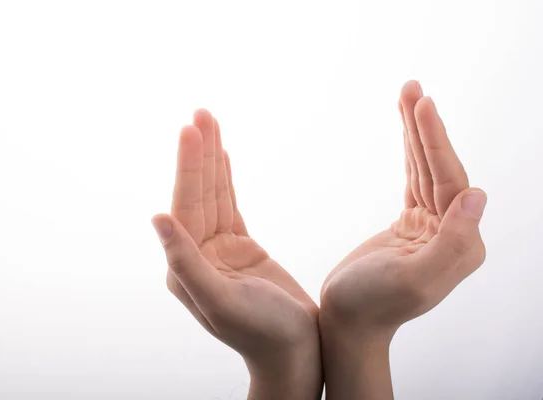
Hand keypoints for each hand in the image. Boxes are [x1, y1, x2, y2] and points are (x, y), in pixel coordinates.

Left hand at [152, 110, 321, 399]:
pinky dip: (225, 179)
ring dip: (211, 159)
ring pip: (213, 195)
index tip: (192, 129)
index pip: (185, 206)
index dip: (190, 167)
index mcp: (185, 267)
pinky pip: (229, 205)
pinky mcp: (239, 247)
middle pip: (197, 194)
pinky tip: (222, 158)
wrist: (296, 351)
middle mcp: (195, 255)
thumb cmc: (262, 333)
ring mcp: (217, 250)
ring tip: (209, 122)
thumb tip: (156, 218)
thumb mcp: (222, 300)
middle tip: (201, 113)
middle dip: (199, 153)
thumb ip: (186, 262)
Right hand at [319, 81, 486, 398]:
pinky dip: (410, 153)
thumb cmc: (372, 305)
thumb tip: (477, 196)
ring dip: (417, 133)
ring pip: (427, 170)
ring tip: (407, 94)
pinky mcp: (412, 224)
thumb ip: (452, 243)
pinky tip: (406, 132)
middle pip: (441, 169)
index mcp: (461, 245)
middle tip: (412, 87)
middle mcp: (454, 232)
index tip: (422, 104)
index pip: (451, 182)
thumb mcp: (413, 280)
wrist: (347, 321)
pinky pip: (414, 180)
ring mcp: (433, 227)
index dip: (435, 142)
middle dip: (426, 127)